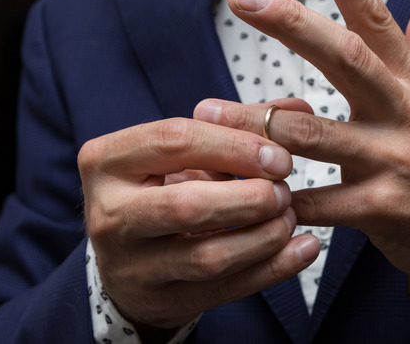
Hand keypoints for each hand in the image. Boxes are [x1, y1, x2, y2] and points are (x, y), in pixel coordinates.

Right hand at [78, 97, 319, 334]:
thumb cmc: (161, 191)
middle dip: (249, 197)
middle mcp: (109, 214)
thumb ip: (236, 128)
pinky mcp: (160, 302)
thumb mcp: (183, 155)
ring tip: (289, 217)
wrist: (127, 260)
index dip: (236, 146)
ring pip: (208, 256)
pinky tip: (301, 249)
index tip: (279, 156)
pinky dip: (273, 268)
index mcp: (107, 161)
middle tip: (284, 191)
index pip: (175, 140)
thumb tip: (296, 107)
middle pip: (188, 205)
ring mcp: (130, 265)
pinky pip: (225, 290)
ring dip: (264, 236)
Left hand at [195, 0, 409, 289]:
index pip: (378, 21)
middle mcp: (404, 114)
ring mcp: (394, 161)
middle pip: (346, 59)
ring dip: (259, 124)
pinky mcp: (383, 209)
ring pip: (315, 134)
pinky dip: (282, 200)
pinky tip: (247, 193)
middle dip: (292, 24)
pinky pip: (321, 202)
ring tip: (209, 113)